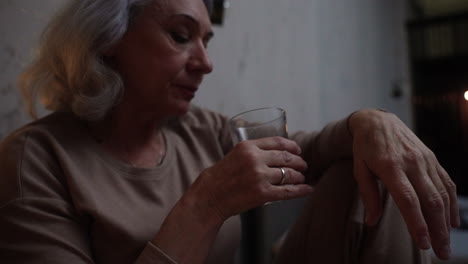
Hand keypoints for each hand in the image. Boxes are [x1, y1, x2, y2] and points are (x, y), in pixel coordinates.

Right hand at [198, 137, 312, 219]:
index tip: (298, 150)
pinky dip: (301, 190)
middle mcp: (255, 159)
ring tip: (302, 178)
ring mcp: (259, 176)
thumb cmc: (221, 176)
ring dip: (299, 176)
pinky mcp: (263, 193)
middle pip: (286, 157)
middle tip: (303, 165)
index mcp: (248, 146)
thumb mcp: (235, 154)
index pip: (277, 142)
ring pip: (289, 174)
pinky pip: (288, 191)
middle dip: (299, 162)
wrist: (210, 196)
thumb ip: (254, 151)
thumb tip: (278, 153)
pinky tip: (308, 189)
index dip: (292, 146)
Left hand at [349, 109, 459, 259]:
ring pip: (442, 194)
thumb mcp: (359, 169)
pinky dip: (452, 203)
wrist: (377, 121)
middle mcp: (412, 163)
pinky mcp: (432, 158)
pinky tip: (452, 220)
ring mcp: (425, 160)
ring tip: (446, 243)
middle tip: (440, 253)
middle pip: (430, 201)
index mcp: (391, 167)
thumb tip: (371, 222)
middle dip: (438, 230)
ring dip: (447, 221)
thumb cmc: (365, 148)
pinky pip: (447, 182)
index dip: (417, 223)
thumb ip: (368, 195)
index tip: (423, 244)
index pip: (408, 200)